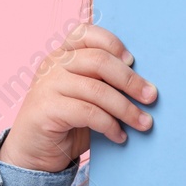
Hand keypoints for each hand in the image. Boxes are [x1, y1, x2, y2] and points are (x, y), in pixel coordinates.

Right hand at [0, 23, 156, 171]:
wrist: (33, 153)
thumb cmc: (68, 121)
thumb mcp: (87, 95)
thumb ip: (105, 82)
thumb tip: (146, 84)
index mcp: (63, 54)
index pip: (86, 33)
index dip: (112, 43)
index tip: (133, 61)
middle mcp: (52, 64)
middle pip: (99, 61)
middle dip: (131, 80)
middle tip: (151, 96)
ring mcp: (47, 86)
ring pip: (97, 90)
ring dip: (126, 109)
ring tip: (144, 123)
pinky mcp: (46, 110)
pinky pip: (88, 113)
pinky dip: (110, 125)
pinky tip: (120, 136)